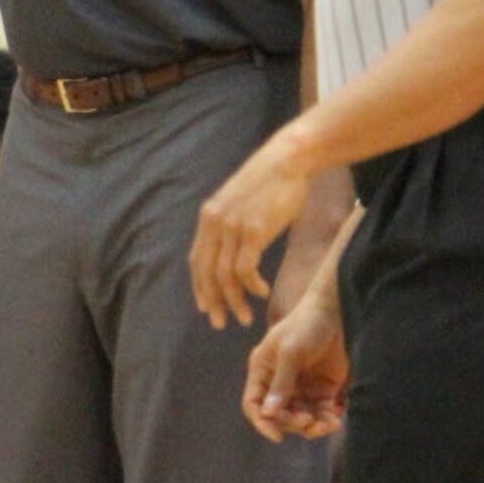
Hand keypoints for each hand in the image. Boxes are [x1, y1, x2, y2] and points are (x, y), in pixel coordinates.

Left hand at [190, 133, 311, 328]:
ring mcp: (233, 227)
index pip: (197, 261)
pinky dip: (251, 286)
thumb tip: (232, 251)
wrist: (287, 159)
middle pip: (207, 273)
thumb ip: (230, 225)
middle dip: (213, 302)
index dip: (200, 287)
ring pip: (225, 276)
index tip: (206, 307)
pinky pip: (245, 269)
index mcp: (209, 216)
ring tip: (244, 316)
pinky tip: (261, 292)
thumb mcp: (239, 202)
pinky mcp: (253, 230)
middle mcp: (215, 223)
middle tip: (220, 322)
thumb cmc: (269, 182)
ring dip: (234, 301)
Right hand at [242, 293, 348, 442]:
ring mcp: (301, 387)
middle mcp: (278, 382)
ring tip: (328, 424)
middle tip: (309, 420)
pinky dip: (327, 419)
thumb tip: (269, 413)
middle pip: (279, 415)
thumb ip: (281, 382)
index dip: (262, 422)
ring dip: (313, 426)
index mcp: (262, 371)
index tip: (278, 435)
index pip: (254, 404)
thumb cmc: (306, 324)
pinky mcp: (322, 389)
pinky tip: (336, 420)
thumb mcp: (290, 351)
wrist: (336, 311)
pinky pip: (320, 412)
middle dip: (293, 422)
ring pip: (301, 418)